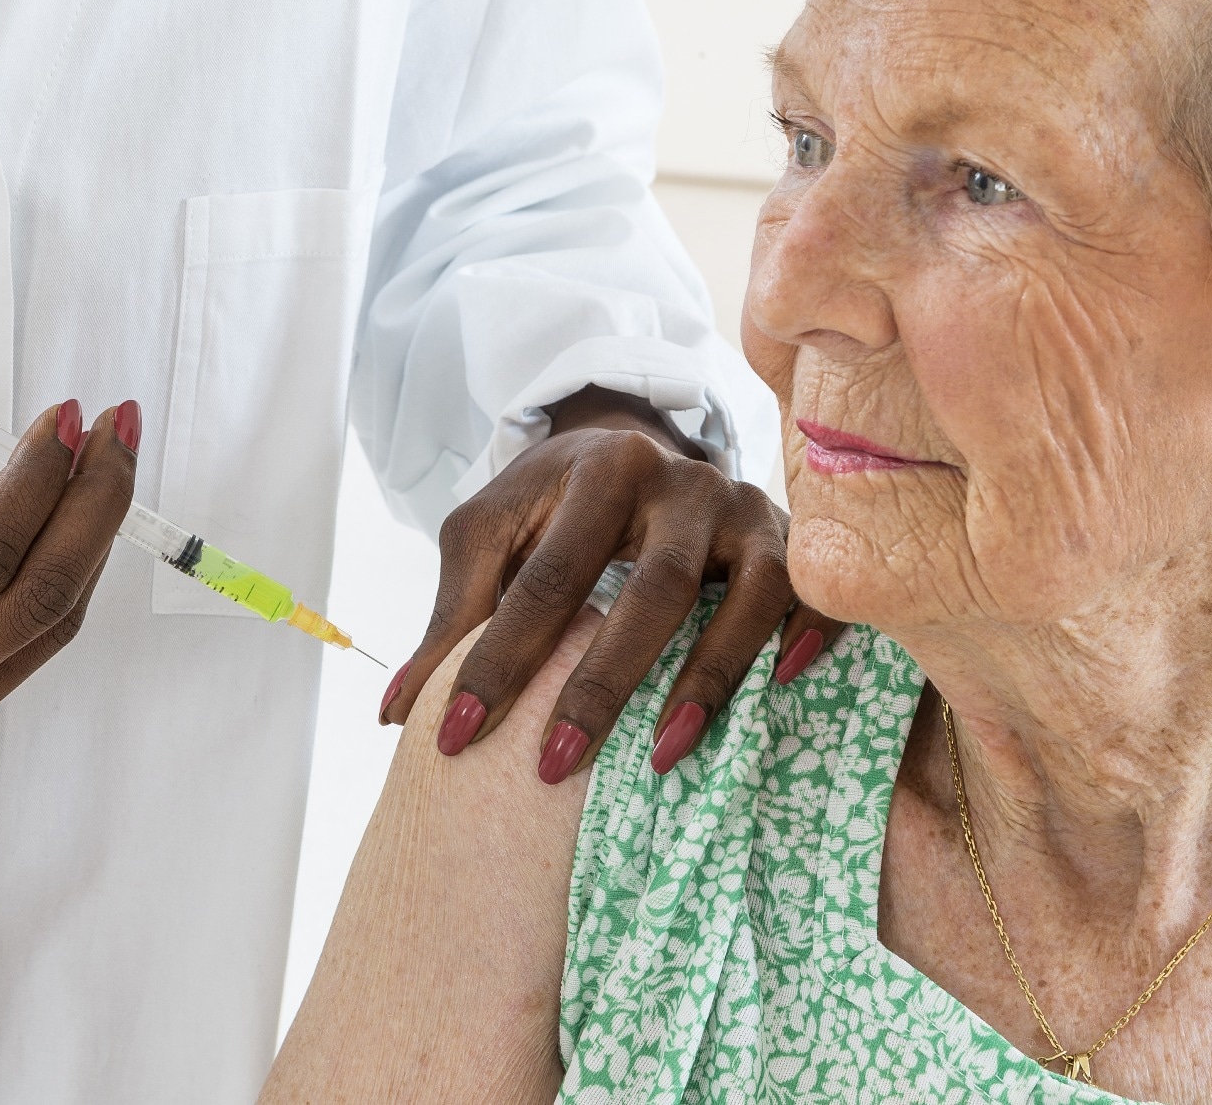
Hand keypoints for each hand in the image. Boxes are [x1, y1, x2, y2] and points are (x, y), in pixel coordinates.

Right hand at [0, 350, 138, 763]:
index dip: (35, 483)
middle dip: (94, 503)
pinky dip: (69, 571)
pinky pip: (37, 643)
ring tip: (112, 455)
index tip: (68, 415)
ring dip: (95, 533)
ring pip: (52, 625)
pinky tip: (81, 511)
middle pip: (36, 599)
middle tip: (116, 425)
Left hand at [379, 386, 843, 782]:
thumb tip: (396, 716)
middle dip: (601, 685)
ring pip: (747, 593)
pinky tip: (783, 685)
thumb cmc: (551, 506)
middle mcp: (682, 482)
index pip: (547, 578)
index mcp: (600, 471)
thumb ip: (451, 615)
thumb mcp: (490, 534)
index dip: (497, 662)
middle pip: (651, 589)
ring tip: (661, 757)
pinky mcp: (793, 538)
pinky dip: (810, 635)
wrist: (630, 443)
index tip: (452, 740)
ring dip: (708, 679)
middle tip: (551, 768)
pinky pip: (816, 590)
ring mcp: (745, 509)